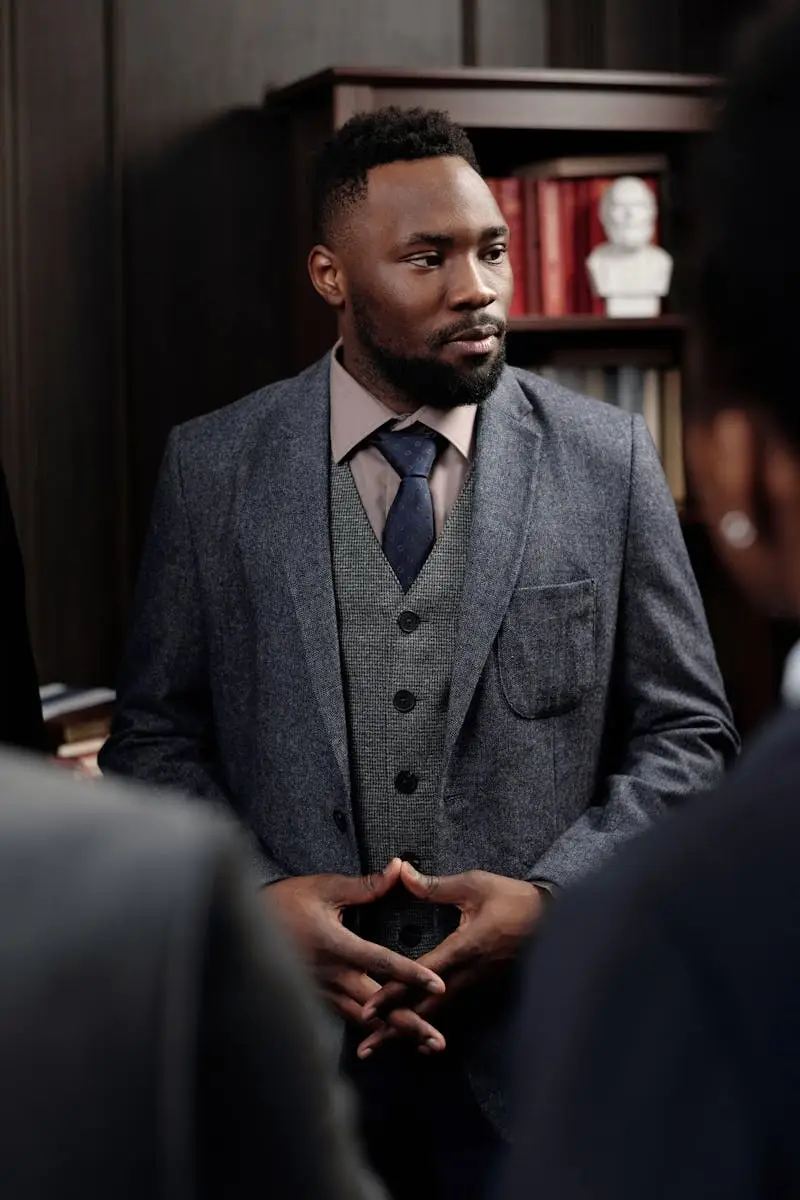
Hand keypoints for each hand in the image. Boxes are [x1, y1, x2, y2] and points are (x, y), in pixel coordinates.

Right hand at [266, 858, 445, 1047]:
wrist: (242, 927)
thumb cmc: (284, 902)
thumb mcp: (324, 888)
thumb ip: (365, 886)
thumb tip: (398, 869)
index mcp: (338, 946)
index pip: (382, 963)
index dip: (412, 975)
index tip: (439, 985)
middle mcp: (332, 976)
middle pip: (378, 1005)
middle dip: (409, 1023)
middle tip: (437, 1041)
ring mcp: (322, 992)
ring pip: (364, 1019)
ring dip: (394, 1033)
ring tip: (423, 1044)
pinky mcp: (315, 999)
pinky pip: (346, 1018)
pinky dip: (369, 1031)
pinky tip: (385, 1040)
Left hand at [356, 862, 545, 1057]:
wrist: (555, 919)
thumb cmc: (514, 899)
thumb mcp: (475, 885)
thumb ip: (435, 885)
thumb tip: (403, 873)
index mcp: (464, 949)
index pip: (420, 976)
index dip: (393, 994)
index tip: (368, 1010)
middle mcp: (469, 975)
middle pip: (425, 1008)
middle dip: (394, 1029)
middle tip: (365, 1049)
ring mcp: (477, 985)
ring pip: (438, 1013)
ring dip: (408, 1031)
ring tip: (381, 1047)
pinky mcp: (483, 987)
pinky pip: (452, 1009)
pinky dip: (430, 1024)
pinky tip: (418, 1039)